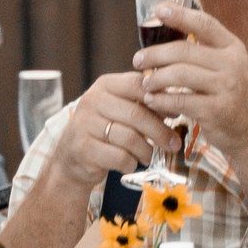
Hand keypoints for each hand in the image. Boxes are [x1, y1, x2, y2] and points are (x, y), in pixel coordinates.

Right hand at [45, 70, 177, 196]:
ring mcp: (84, 124)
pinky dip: (131, 163)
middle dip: (160, 132)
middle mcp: (91, 101)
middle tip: (173, 144)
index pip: (137, 84)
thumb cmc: (106, 129)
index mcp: (104, 85)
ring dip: (146, 151)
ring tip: (149, 156)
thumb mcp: (120, 108)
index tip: (174, 114)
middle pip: (136, 114)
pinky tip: (130, 163)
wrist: (72, 155)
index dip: (160, 99)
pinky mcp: (83, 148)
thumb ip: (143, 103)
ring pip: (129, 138)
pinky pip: (119, 157)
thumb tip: (175, 106)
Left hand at [136, 3, 247, 160]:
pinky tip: (152, 102)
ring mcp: (227, 87)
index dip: (180, 14)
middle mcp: (233, 64)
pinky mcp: (218, 110)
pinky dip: (160, 100)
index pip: (204, 23)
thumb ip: (205, 53)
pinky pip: (179, 100)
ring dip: (154, 79)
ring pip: (178, 74)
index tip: (157, 9)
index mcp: (233, 48)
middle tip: (137, 60)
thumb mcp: (229, 69)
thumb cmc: (235, 99)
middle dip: (154, 54)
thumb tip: (165, 35)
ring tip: (145, 84)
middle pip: (183, 50)